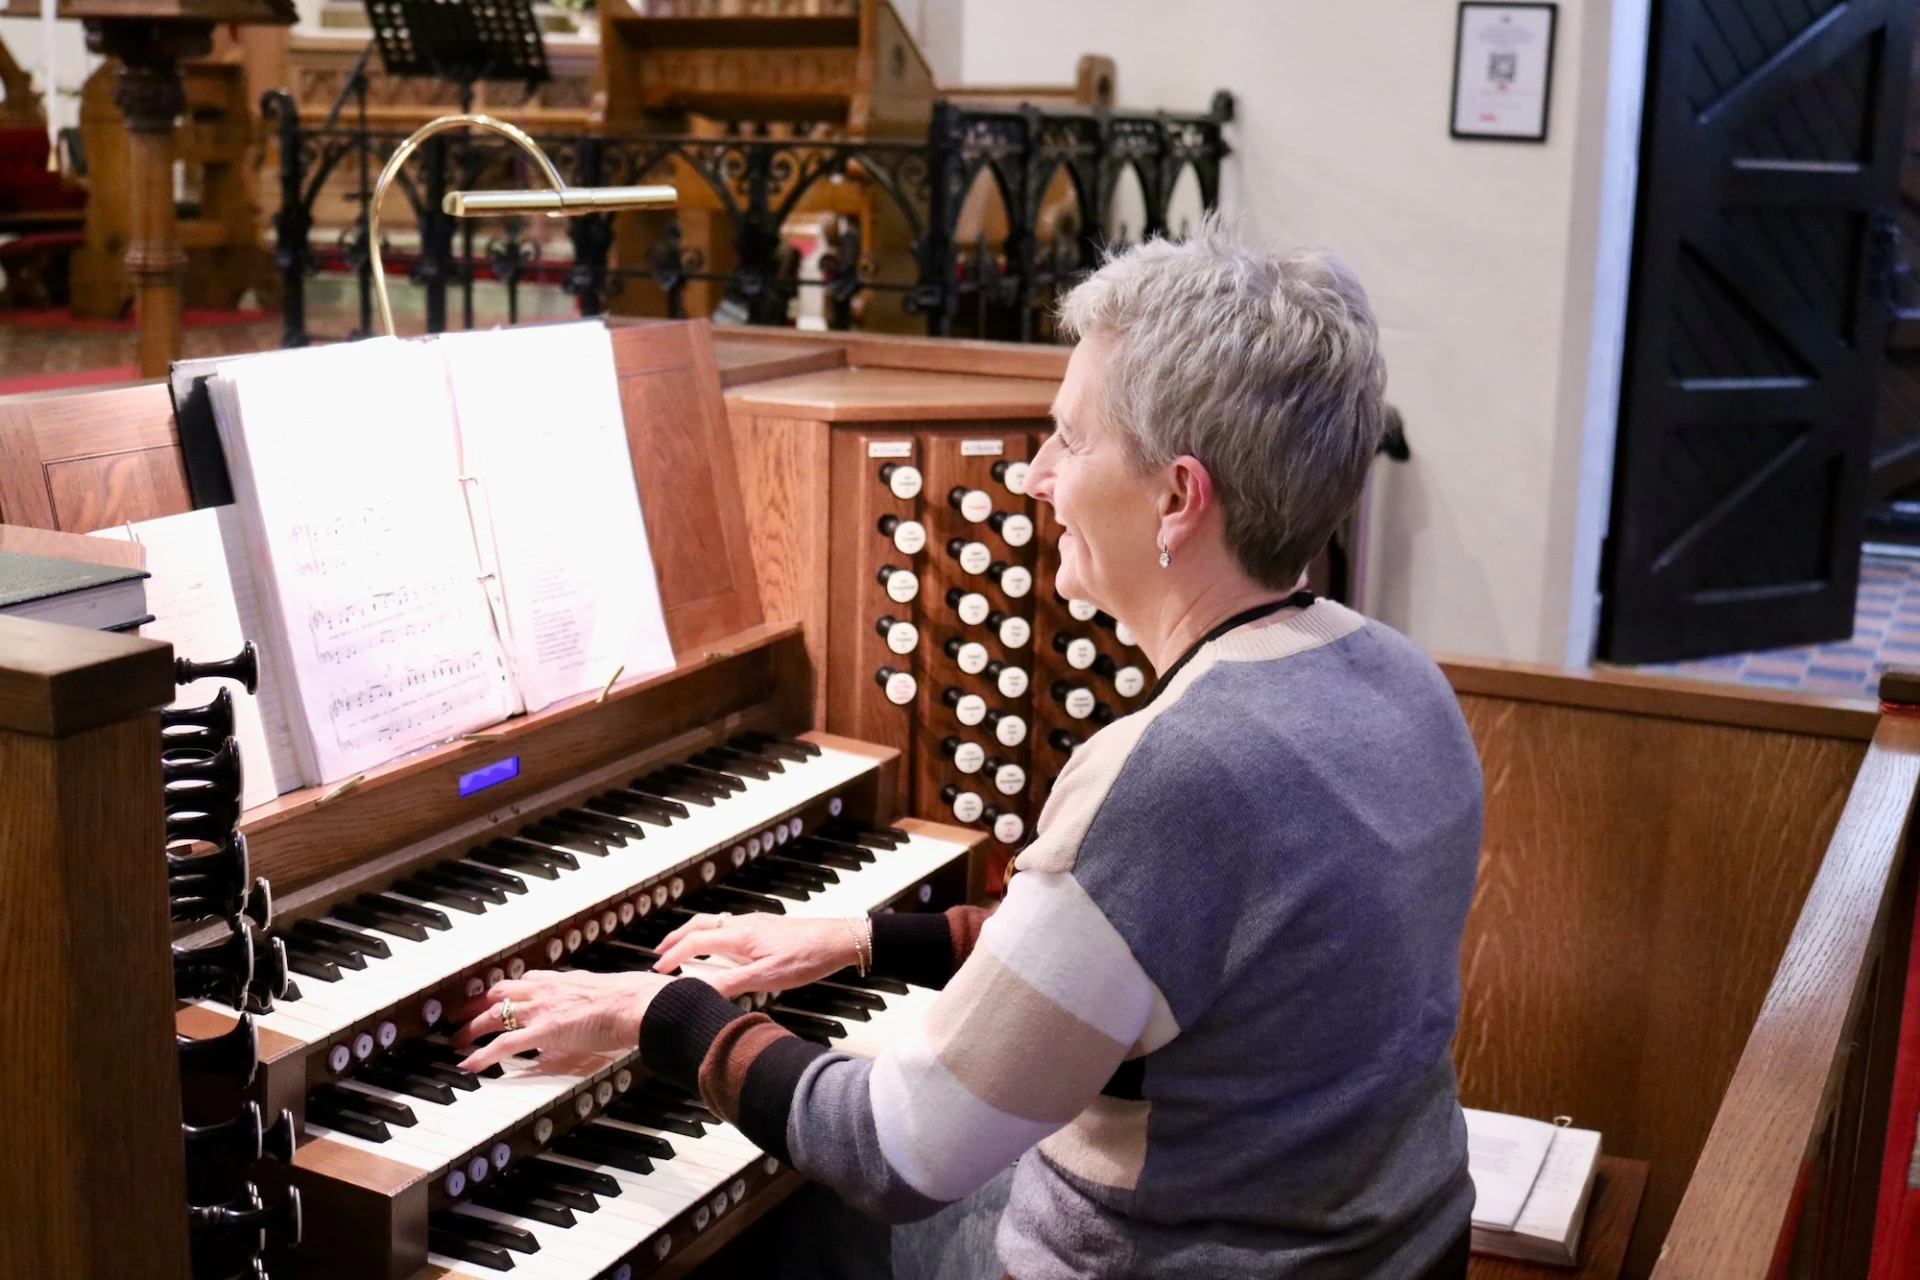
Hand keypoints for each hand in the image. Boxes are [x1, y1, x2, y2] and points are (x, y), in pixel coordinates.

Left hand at [451, 968, 677, 1072]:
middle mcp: (547, 990)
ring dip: (471, 1028)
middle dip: (475, 1004)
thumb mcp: (604, 992)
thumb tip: (594, 1005)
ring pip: (494, 1014)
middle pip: (499, 993)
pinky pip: (504, 1043)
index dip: (502, 990)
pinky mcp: (544, 1031)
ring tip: (456, 1041)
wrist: (636, 1003)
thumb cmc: (631, 999)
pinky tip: (470, 1064)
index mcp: (562, 981)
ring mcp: (543, 1009)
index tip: (489, 996)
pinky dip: (483, 1054)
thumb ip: (590, 997)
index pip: (522, 982)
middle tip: (457, 1015)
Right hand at [652, 912, 860, 998]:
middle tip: (659, 953)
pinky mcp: (765, 927)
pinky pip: (728, 927)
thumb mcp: (767, 977)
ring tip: (682, 949)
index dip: (673, 956)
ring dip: (693, 935)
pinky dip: (712, 935)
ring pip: (714, 924)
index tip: (658, 970)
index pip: (695, 942)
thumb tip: (700, 989)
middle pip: (700, 925)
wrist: (838, 940)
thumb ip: (732, 983)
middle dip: (676, 938)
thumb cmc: (807, 957)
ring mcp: (755, 923)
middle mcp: (743, 924)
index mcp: (740, 935)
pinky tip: (719, 950)